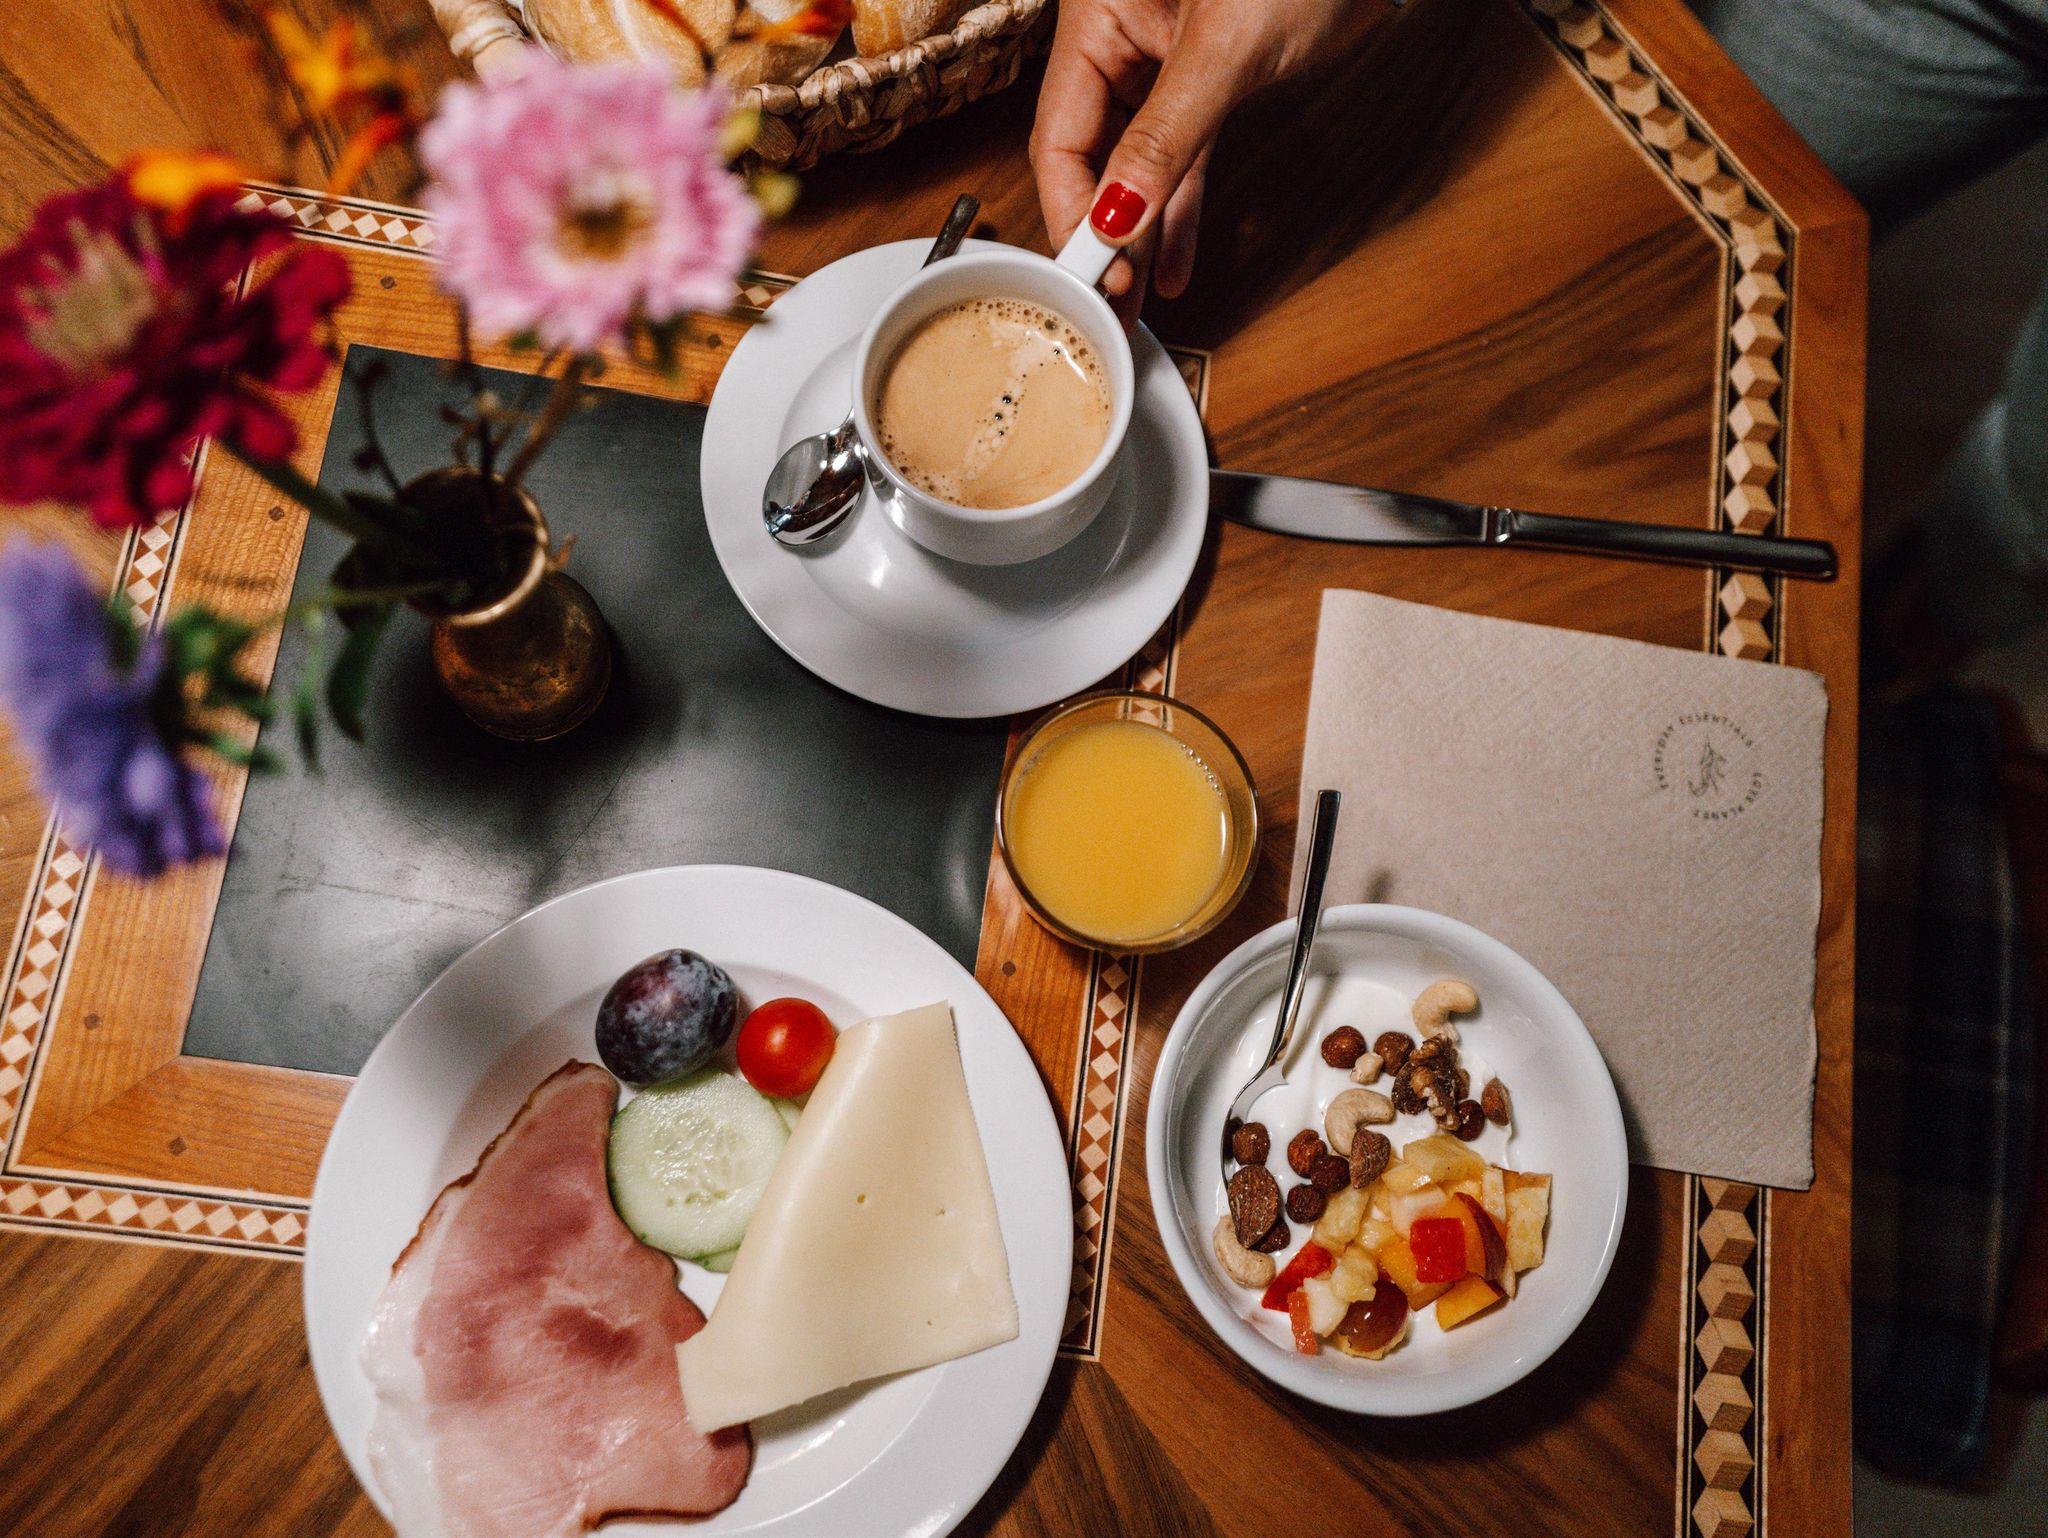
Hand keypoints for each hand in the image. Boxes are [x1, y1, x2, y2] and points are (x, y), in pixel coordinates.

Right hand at [1029, 0, 1355, 321]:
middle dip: (1099, 237)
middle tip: (1107, 306)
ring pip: (1133, 166)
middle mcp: (1119, 39)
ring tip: (1133, 305)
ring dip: (1136, 236)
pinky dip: (1176, 209)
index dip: (1073, 211)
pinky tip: (1173, 264)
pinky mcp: (1207, 80)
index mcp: (1098, 15)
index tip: (1094, 274)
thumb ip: (1167, 135)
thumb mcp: (1227, 47)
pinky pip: (1179, 157)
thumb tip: (1117, 217)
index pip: (1059, 135)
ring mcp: (1160, 61)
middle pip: (1087, 156)